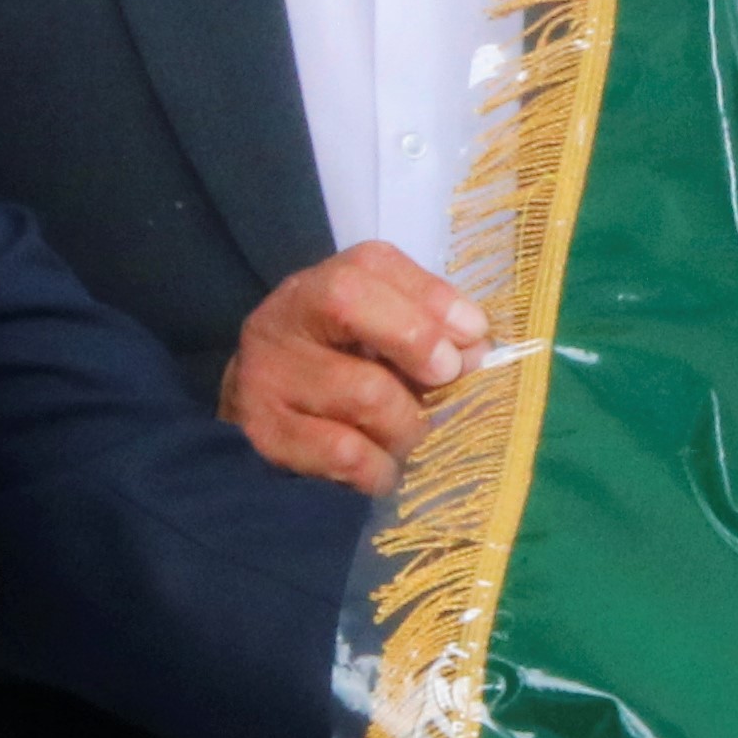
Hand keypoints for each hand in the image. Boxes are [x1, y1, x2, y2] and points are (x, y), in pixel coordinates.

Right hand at [225, 242, 487, 491]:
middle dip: (417, 343)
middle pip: (350, 307)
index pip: (371, 266)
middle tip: (445, 380)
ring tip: (412, 436)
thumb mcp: (381, 334)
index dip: (430, 298)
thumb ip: (429, 328)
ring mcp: (267, 375)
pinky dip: (380, 467)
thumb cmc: (341, 368)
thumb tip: (477, 349)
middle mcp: (284, 318)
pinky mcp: (266, 433)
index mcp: (321, 283)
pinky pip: (345, 452)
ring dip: (408, 423)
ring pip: (363, 392)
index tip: (473, 334)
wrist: (260, 414)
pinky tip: (384, 470)